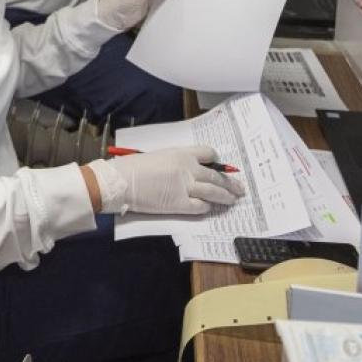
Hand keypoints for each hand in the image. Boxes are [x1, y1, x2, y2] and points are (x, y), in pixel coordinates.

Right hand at [87, 146, 241, 215]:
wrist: (122, 181)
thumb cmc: (134, 167)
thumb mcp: (160, 156)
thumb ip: (177, 162)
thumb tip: (189, 171)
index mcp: (182, 153)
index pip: (209, 153)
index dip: (217, 161)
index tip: (220, 166)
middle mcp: (188, 168)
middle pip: (216, 175)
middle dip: (230, 183)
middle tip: (239, 188)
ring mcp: (186, 187)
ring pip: (213, 191)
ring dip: (225, 196)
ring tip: (233, 200)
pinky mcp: (180, 204)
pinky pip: (200, 206)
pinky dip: (207, 207)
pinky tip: (209, 208)